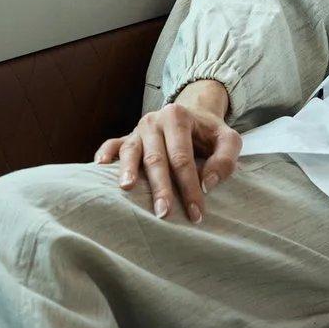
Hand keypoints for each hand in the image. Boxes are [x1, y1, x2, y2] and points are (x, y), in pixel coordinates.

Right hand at [94, 79, 241, 221]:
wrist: (193, 114)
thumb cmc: (210, 134)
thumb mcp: (228, 140)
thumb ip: (225, 160)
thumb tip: (208, 184)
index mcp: (178, 117)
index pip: (182, 157)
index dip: (189, 186)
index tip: (196, 212)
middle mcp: (154, 121)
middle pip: (155, 158)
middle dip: (160, 187)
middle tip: (164, 213)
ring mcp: (138, 129)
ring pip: (131, 151)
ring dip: (128, 170)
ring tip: (126, 188)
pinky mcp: (127, 136)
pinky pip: (112, 143)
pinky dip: (105, 153)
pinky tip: (100, 165)